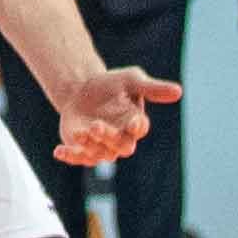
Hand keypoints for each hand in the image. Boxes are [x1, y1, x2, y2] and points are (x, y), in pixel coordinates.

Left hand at [53, 64, 180, 166]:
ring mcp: (101, 147)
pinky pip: (78, 158)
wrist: (81, 89)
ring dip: (89, 146)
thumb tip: (179, 91)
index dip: (137, 127)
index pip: (140, 129)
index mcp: (135, 123)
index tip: (133, 122)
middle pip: (120, 146)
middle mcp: (120, 139)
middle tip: (96, 125)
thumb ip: (152, 88)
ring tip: (79, 132)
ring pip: (99, 154)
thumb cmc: (111, 85)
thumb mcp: (131, 80)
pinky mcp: (82, 149)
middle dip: (109, 138)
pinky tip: (58, 151)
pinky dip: (69, 156)